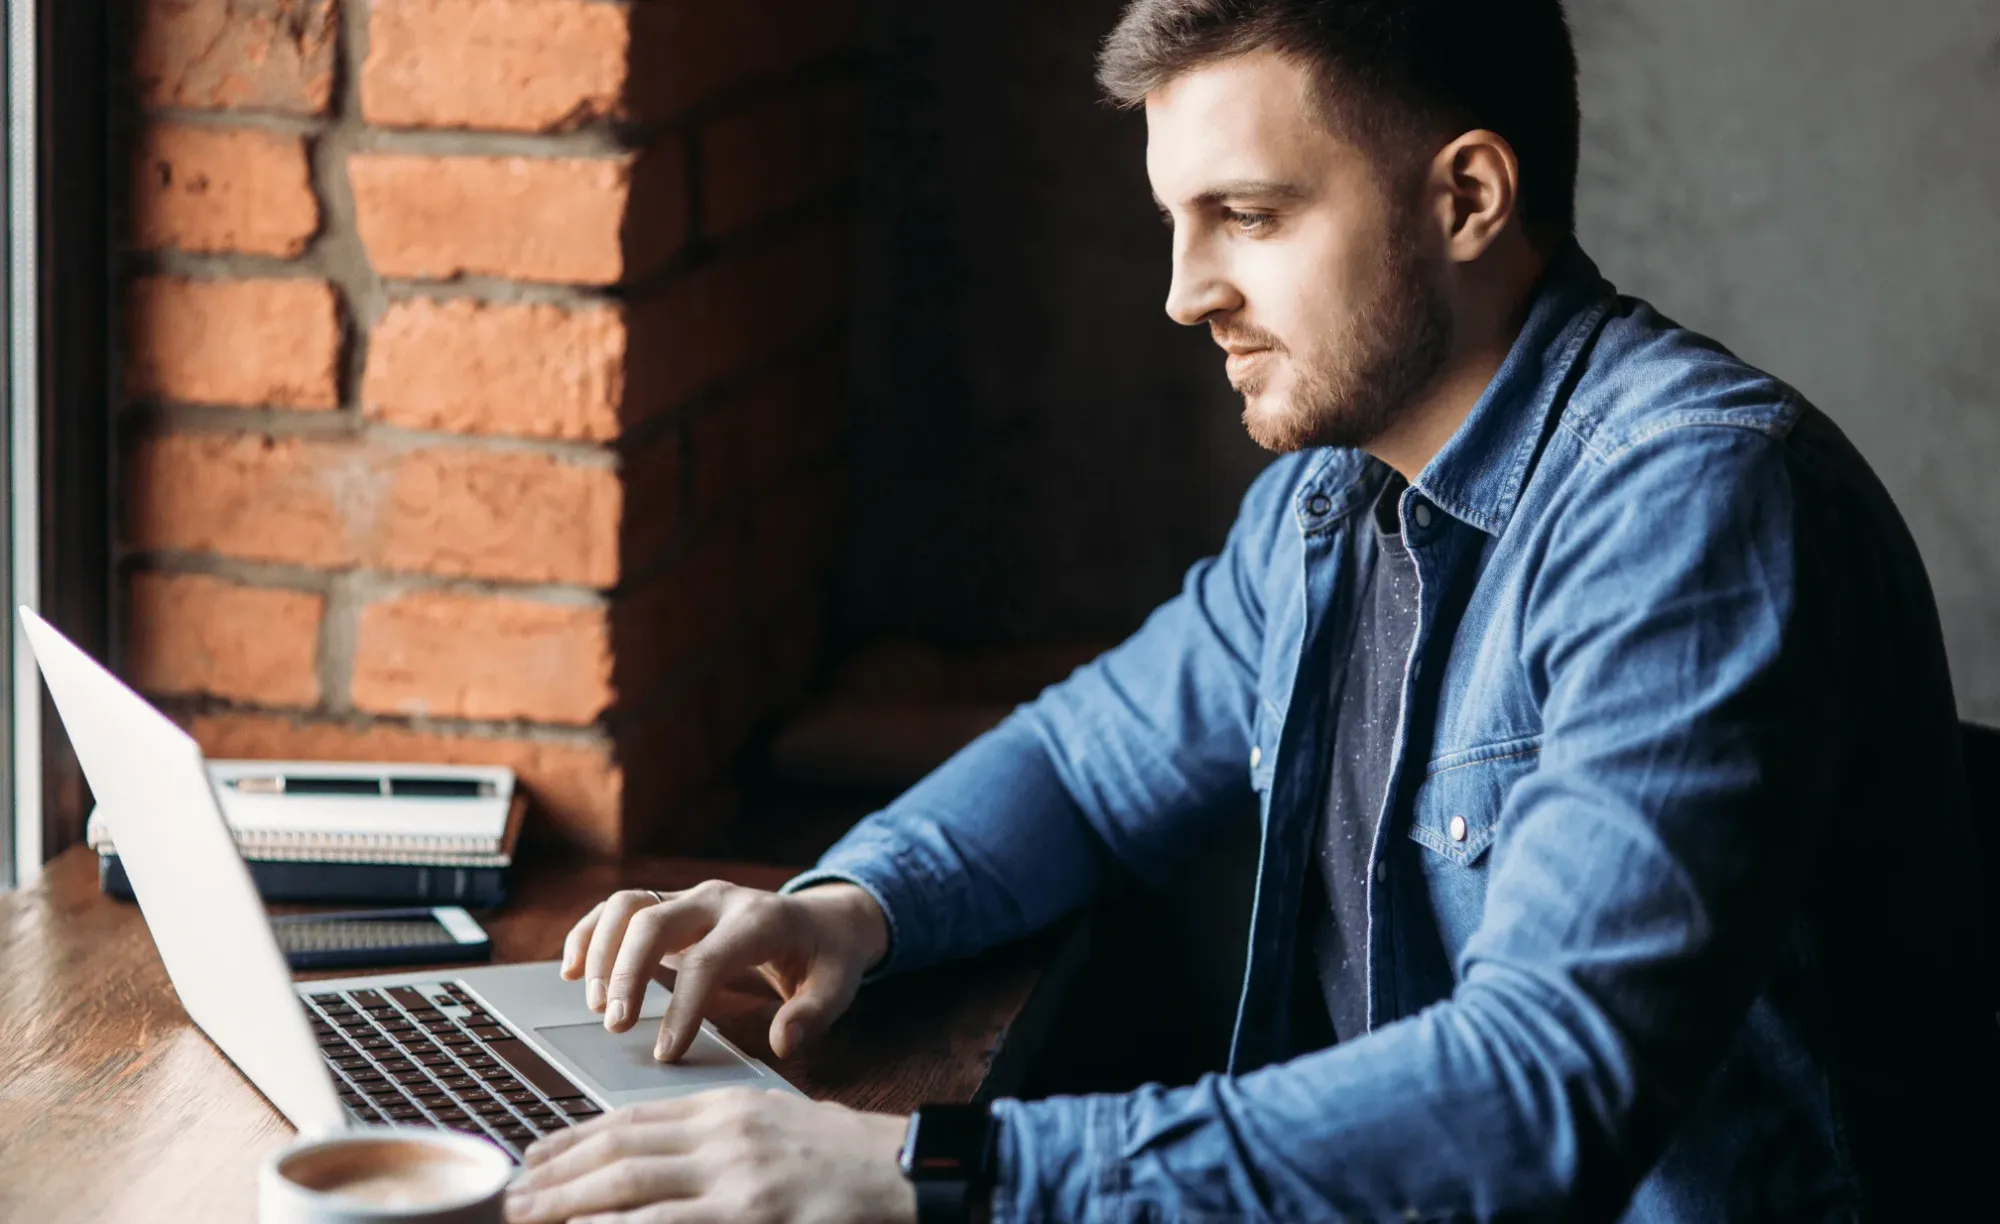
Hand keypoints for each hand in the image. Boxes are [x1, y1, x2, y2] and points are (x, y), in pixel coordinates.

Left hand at [504, 1087, 913, 1223]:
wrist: (905, 1172)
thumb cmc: (841, 1158)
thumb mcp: (772, 1127)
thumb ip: (715, 1138)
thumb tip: (655, 1161)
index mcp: (727, 1108)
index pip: (633, 1119)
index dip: (575, 1137)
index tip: (534, 1156)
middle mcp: (723, 1135)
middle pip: (620, 1150)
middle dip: (556, 1173)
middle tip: (509, 1195)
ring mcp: (737, 1177)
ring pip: (631, 1187)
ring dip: (568, 1205)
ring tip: (525, 1215)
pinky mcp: (753, 1214)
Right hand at [562, 881, 888, 1061]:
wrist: (825, 918)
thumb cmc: (827, 957)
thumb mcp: (839, 985)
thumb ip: (814, 1013)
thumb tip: (783, 1042)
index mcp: (760, 920)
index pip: (709, 959)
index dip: (682, 1006)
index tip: (666, 1051)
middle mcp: (718, 900)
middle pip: (654, 922)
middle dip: (625, 974)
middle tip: (613, 1026)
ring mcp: (690, 899)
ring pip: (627, 905)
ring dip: (600, 951)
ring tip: (592, 1004)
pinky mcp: (671, 906)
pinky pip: (618, 908)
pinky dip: (589, 933)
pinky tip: (570, 970)